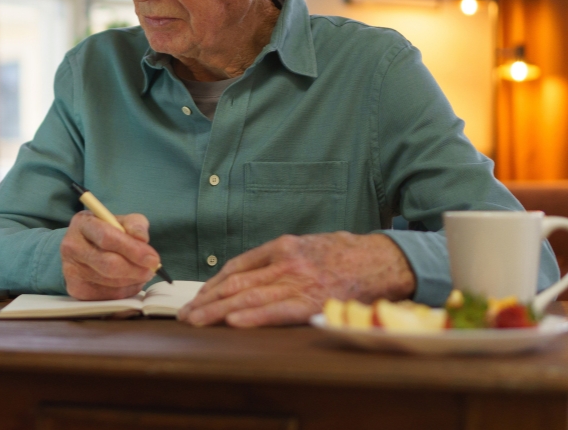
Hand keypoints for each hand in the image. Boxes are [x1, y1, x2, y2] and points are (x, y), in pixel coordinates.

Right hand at [61, 211, 160, 299]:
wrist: (83, 247)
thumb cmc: (106, 232)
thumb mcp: (121, 221)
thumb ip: (135, 225)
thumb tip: (142, 239)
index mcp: (83, 223)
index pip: (107, 238)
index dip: (133, 250)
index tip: (153, 258)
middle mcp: (71, 246)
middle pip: (109, 264)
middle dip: (136, 269)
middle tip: (152, 269)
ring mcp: (71, 269)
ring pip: (111, 282)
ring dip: (134, 280)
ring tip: (142, 273)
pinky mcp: (75, 289)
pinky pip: (108, 295)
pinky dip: (126, 290)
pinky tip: (129, 281)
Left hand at [178, 232, 415, 327]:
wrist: (381, 259)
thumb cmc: (346, 255)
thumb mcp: (308, 246)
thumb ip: (280, 259)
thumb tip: (250, 275)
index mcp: (282, 246)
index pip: (237, 265)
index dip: (214, 283)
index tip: (199, 296)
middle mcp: (285, 261)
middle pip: (236, 281)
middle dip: (208, 299)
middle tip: (186, 314)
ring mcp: (298, 279)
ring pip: (248, 295)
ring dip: (218, 310)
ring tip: (197, 321)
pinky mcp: (313, 299)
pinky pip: (277, 309)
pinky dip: (253, 315)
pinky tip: (233, 321)